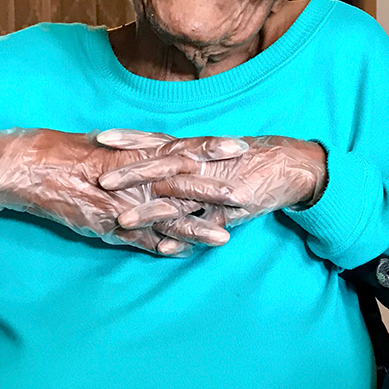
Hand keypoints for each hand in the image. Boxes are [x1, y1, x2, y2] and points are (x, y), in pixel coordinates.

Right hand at [0, 129, 245, 253]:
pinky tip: (180, 256)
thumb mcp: (103, 144)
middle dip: (213, 192)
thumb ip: (134, 149)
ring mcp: (119, 203)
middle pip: (180, 185)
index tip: (239, 145)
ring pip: (164, 219)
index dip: (210, 147)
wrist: (23, 167)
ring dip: (195, 229)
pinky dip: (158, 248)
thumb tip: (158, 147)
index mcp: (133, 152)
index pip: (180, 147)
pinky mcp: (104, 225)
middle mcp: (130, 177)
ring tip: (225, 237)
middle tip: (245, 194)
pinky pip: (137, 240)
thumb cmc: (61, 149)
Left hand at [95, 130, 327, 243]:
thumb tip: (152, 153)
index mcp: (194, 150)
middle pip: (160, 168)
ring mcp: (214, 189)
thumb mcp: (212, 152)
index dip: (130, 139)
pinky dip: (185, 239)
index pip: (157, 141)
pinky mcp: (228, 211)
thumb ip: (185, 154)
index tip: (100, 136)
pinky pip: (203, 227)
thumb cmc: (248, 157)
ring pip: (176, 200)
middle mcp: (201, 166)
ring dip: (149, 212)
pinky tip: (165, 251)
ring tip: (123, 222)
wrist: (288, 166)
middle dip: (130, 175)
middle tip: (101, 181)